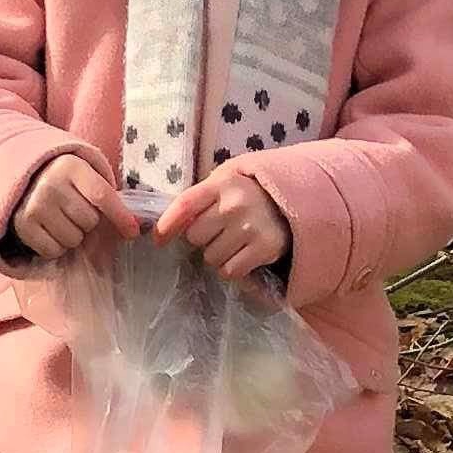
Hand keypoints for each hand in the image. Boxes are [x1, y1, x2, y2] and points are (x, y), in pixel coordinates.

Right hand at [9, 152, 139, 262]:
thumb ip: (109, 195)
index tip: (133, 232)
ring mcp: (34, 205)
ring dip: (73, 236)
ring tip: (62, 221)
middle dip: (89, 222)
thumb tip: (138, 225)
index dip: (120, 216)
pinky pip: (53, 250)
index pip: (102, 195)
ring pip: (73, 239)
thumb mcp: (86, 176)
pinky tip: (50, 230)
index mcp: (71, 167)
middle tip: (76, 212)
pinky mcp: (23, 225)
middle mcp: (50, 184)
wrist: (23, 179)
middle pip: (89, 221)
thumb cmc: (66, 182)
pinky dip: (56, 247)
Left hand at [157, 167, 292, 281]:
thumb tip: (165, 226)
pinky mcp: (264, 248)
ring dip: (217, 255)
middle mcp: (234, 204)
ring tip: (233, 243)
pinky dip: (231, 268)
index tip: (159, 240)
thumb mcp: (225, 181)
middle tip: (217, 233)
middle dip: (201, 239)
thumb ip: (199, 197)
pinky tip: (242, 256)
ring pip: (210, 257)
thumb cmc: (249, 193)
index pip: (185, 205)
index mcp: (222, 183)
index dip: (167, 225)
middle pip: (195, 237)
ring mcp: (250, 227)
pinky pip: (229, 271)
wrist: (294, 202)